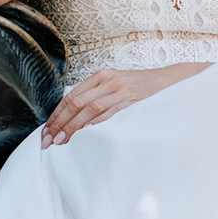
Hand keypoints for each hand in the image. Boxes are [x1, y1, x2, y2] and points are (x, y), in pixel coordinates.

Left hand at [40, 63, 206, 145]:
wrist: (171, 81)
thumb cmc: (142, 88)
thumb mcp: (117, 86)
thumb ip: (97, 98)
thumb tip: (73, 119)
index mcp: (101, 76)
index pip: (71, 97)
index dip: (56, 115)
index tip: (46, 132)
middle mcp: (108, 81)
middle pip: (76, 103)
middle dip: (59, 123)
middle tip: (47, 141)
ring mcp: (120, 91)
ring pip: (89, 109)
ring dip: (72, 127)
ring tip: (60, 142)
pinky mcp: (131, 102)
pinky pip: (109, 115)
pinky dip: (95, 126)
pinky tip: (85, 136)